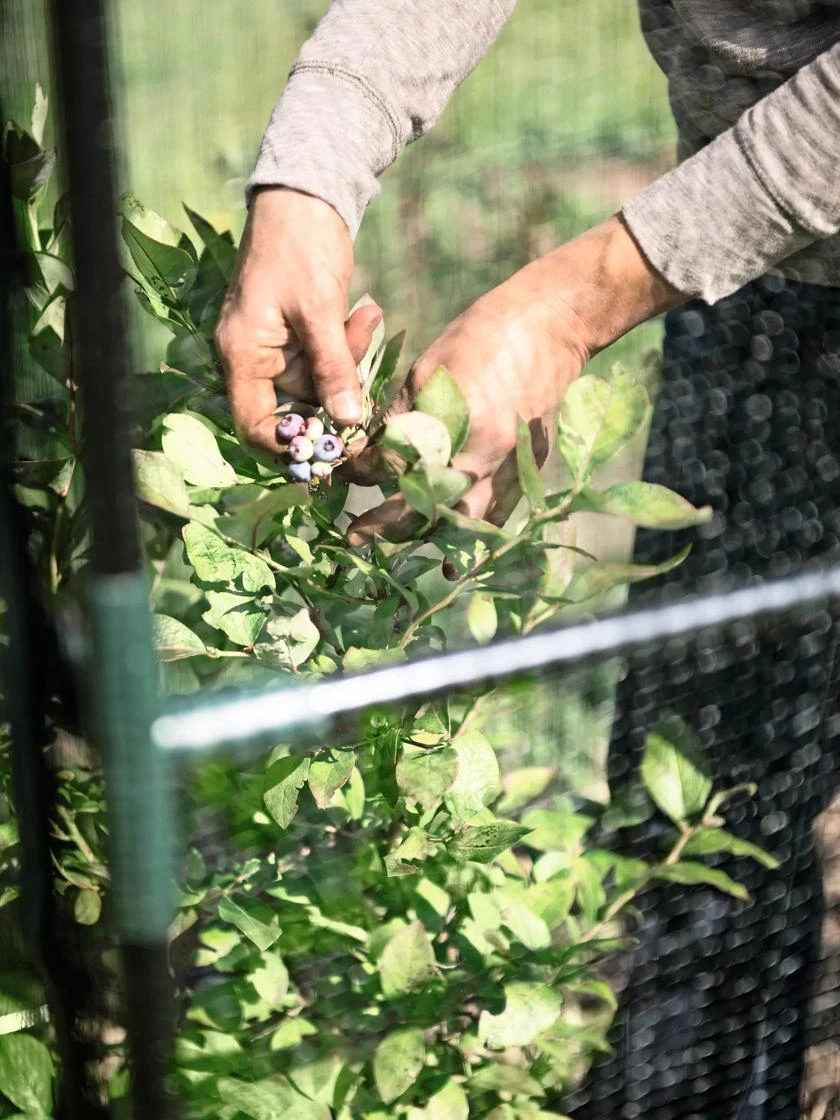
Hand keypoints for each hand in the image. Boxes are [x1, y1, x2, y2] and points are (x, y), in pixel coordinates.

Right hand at [215, 188, 381, 455]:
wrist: (304, 193)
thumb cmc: (301, 245)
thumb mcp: (321, 311)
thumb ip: (334, 369)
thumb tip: (348, 422)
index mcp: (243, 353)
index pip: (255, 424)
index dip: (290, 444)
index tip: (334, 445)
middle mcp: (251, 354)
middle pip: (295, 403)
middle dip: (336, 387)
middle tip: (364, 353)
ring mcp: (272, 343)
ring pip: (316, 379)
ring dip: (348, 358)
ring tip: (367, 316)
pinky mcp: (293, 330)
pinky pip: (322, 355)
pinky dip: (345, 342)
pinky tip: (365, 312)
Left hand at [345, 215, 683, 545]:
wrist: (551, 326)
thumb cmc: (482, 338)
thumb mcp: (428, 370)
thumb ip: (399, 417)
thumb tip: (366, 453)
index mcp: (458, 424)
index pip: (399, 468)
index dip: (364, 478)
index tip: (342, 482)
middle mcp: (488, 455)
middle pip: (432, 508)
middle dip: (391, 525)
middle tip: (358, 536)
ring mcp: (514, 466)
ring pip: (466, 522)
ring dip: (431, 536)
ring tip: (398, 547)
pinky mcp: (530, 470)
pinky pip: (498, 515)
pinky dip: (473, 535)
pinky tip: (454, 558)